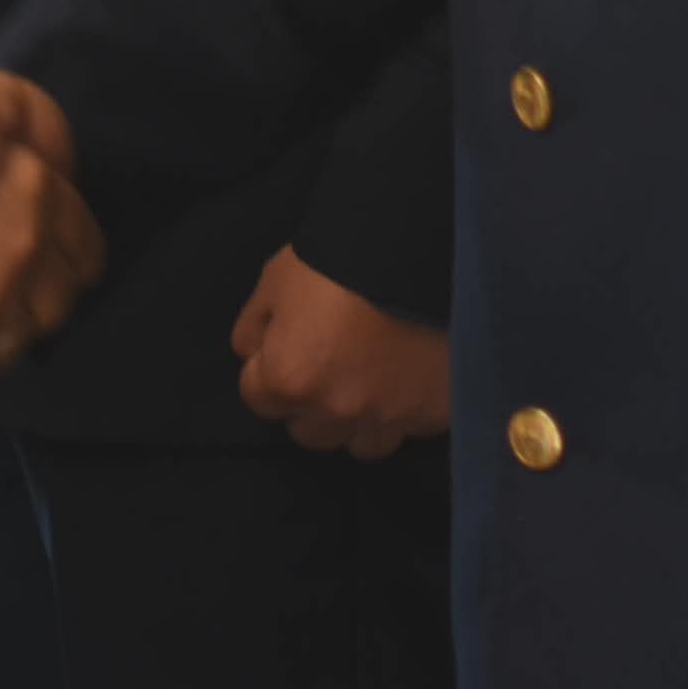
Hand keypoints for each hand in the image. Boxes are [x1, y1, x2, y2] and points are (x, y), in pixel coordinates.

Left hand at [229, 247, 448, 458]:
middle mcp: (336, 410)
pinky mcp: (434, 414)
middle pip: (307, 430)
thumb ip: (255, 324)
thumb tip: (253, 353)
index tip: (288, 344)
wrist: (423, 245)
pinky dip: (404, 410)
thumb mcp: (277, 278)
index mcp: (290, 379)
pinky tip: (408, 374)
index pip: (257, 398)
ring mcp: (389, 418)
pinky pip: (409, 428)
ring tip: (370, 376)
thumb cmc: (340, 257)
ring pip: (360, 443)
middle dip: (310, 402)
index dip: (268, 367)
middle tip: (329, 360)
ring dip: (357, 418)